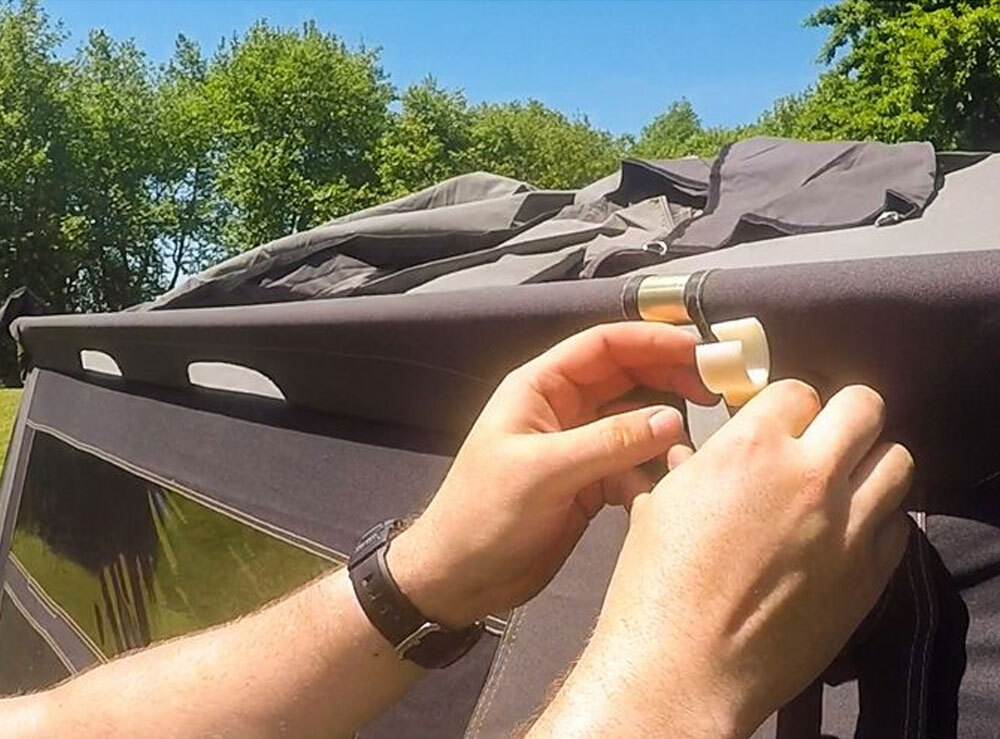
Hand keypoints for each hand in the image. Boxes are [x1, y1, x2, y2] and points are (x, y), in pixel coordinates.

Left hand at [387, 322, 715, 627]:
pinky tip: (673, 477)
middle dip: (669, 376)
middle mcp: (562, 410)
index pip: (602, 346)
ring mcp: (578, 447)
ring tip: (701, 436)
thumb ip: (609, 443)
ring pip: (635, 420)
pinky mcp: (590, 483)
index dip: (651, 340)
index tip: (699, 347)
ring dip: (667, 425)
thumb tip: (672, 419)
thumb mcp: (544, 472)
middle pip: (627, 377)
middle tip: (718, 387)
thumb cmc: (482, 514)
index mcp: (539, 388)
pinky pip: (634, 462)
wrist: (460, 578)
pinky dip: (655, 466)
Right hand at [562, 381, 911, 736]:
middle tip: (826, 437)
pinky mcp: (867, 575)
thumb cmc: (658, 584)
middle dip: (844, 415)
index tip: (780, 423)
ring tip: (846, 482)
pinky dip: (879, 521)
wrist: (685, 664)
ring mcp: (847, 526)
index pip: (798, 391)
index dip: (787, 406)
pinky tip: (848, 534)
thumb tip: (695, 456)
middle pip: (863, 408)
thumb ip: (694, 468)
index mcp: (751, 448)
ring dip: (871, 463)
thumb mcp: (661, 504)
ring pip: (898, 461)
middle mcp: (808, 476)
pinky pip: (898, 526)